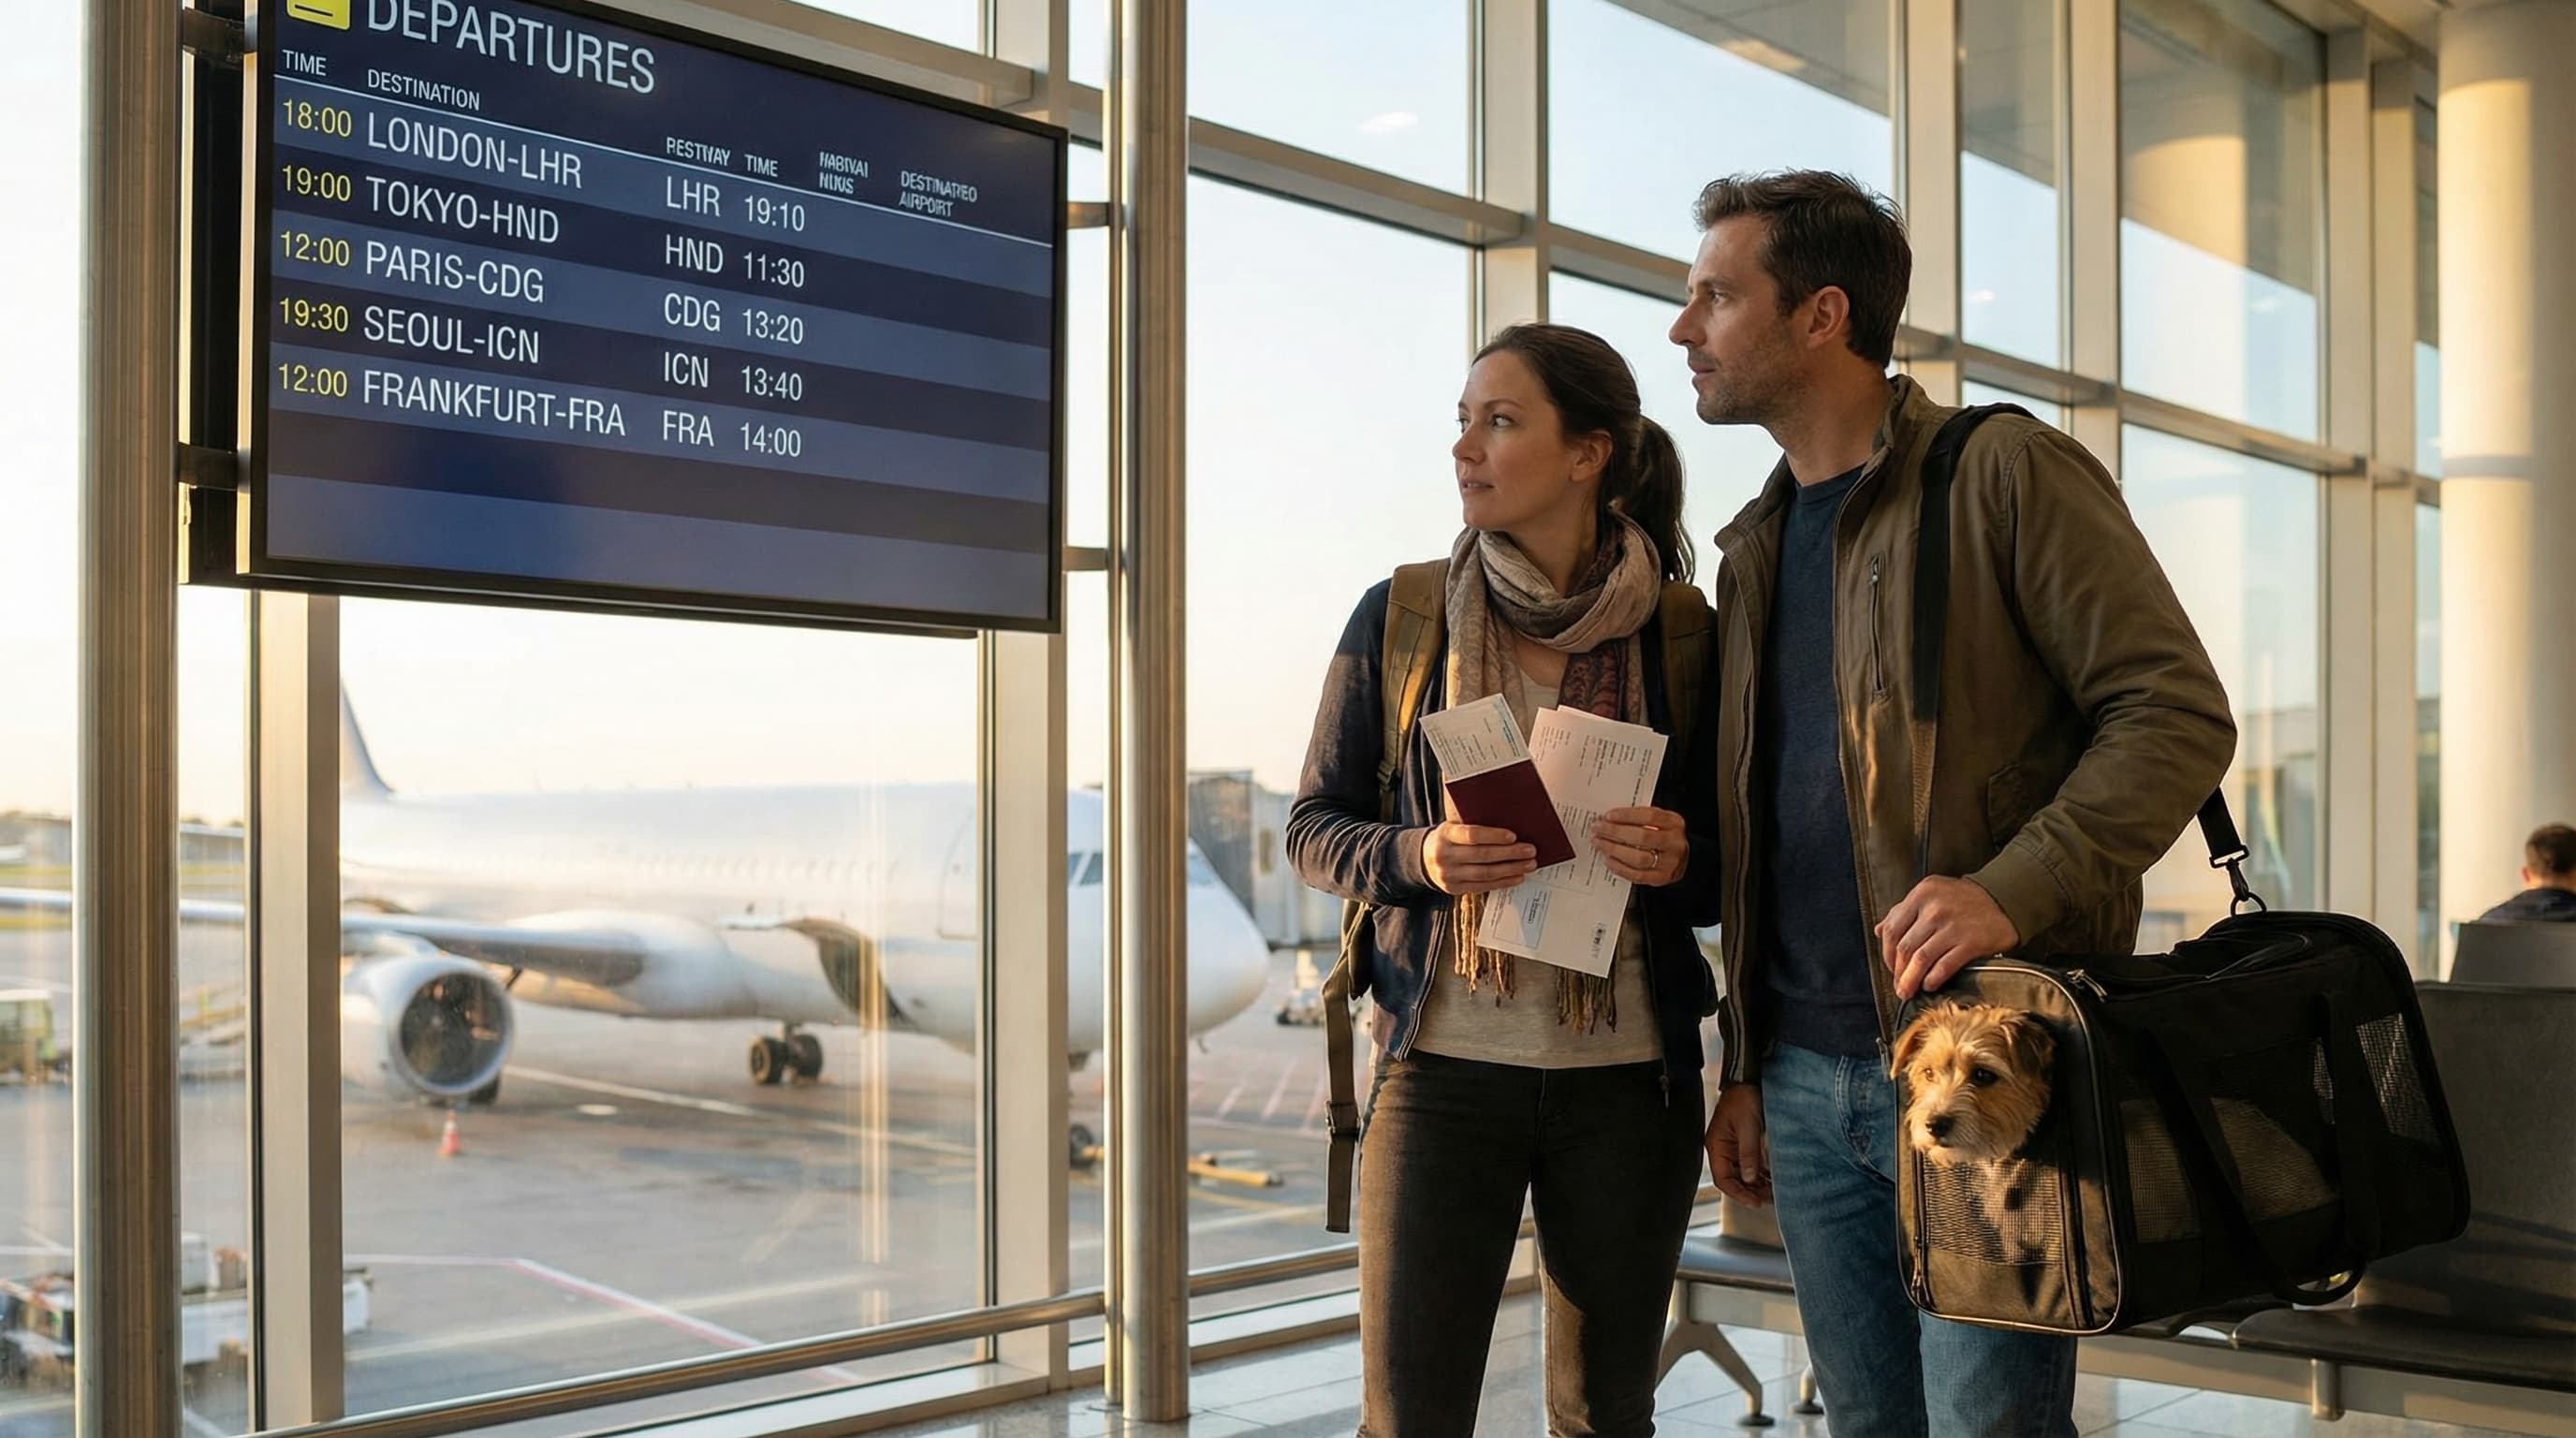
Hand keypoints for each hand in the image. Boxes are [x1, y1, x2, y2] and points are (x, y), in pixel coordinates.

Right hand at [1420, 823, 1537, 895]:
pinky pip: (1483, 886)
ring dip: (1511, 869)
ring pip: (1485, 873)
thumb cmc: (1448, 838)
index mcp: (1446, 834)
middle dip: (1510, 853)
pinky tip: (1517, 877)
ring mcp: (1449, 875)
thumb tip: (1510, 827)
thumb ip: (1474, 824)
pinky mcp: (1455, 889)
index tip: (1513, 836)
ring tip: (1529, 864)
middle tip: (1530, 850)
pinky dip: (1503, 882)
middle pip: (1482, 855)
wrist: (1423, 858)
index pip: (1472, 835)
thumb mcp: (1454, 826)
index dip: (1494, 836)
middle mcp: (1445, 855)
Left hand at [1591, 806, 1689, 886]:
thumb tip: (1609, 819)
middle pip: (1642, 837)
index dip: (1626, 815)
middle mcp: (1675, 843)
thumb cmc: (1664, 836)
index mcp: (1674, 823)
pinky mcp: (1661, 878)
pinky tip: (1608, 860)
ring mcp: (1670, 863)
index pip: (1649, 816)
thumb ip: (1639, 818)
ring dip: (1614, 850)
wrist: (1683, 859)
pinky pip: (1637, 875)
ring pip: (1639, 858)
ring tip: (1599, 844)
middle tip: (1598, 829)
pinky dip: (1620, 867)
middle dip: (1615, 832)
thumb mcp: (1659, 821)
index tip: (1608, 816)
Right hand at [1704, 1083, 1770, 1205]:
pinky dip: (1761, 1175)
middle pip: (1733, 1179)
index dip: (1737, 1193)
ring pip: (1743, 1175)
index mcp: (1717, 1146)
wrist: (1748, 1081)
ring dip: (1756, 1185)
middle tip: (1767, 1199)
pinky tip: (1772, 1180)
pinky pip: (1751, 1166)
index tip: (1754, 1201)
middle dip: (1749, 1192)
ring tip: (1772, 1192)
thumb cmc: (1743, 1097)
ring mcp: (1734, 1148)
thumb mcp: (1747, 1125)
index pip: (1723, 1178)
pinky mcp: (1746, 1144)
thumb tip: (1750, 1179)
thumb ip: (1748, 1152)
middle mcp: (1723, 1150)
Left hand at [1876, 876, 2020, 1000]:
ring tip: (1907, 992)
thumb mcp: (1931, 894)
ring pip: (1921, 959)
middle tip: (1898, 986)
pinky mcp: (1970, 942)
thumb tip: (1879, 930)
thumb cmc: (1962, 899)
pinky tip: (1929, 985)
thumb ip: (1904, 910)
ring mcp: (1953, 926)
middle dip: (1898, 972)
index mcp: (1921, 894)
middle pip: (1905, 947)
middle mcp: (1934, 909)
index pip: (1892, 929)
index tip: (1890, 966)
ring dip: (1911, 980)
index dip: (1887, 953)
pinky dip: (1933, 979)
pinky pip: (1944, 966)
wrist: (2003, 900)